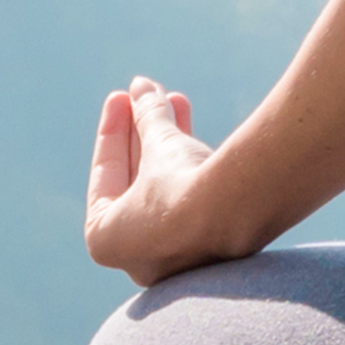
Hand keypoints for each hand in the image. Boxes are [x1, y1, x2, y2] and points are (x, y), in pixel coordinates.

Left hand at [81, 79, 232, 283]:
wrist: (238, 215)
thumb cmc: (181, 186)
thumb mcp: (160, 144)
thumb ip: (147, 116)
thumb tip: (142, 86)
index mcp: (106, 240)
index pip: (107, 175)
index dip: (113, 130)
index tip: (120, 98)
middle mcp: (140, 257)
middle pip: (138, 180)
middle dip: (144, 134)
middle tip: (149, 96)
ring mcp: (179, 258)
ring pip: (168, 189)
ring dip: (171, 144)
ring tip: (177, 100)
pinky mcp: (215, 250)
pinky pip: (194, 202)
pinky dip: (193, 166)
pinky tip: (201, 131)